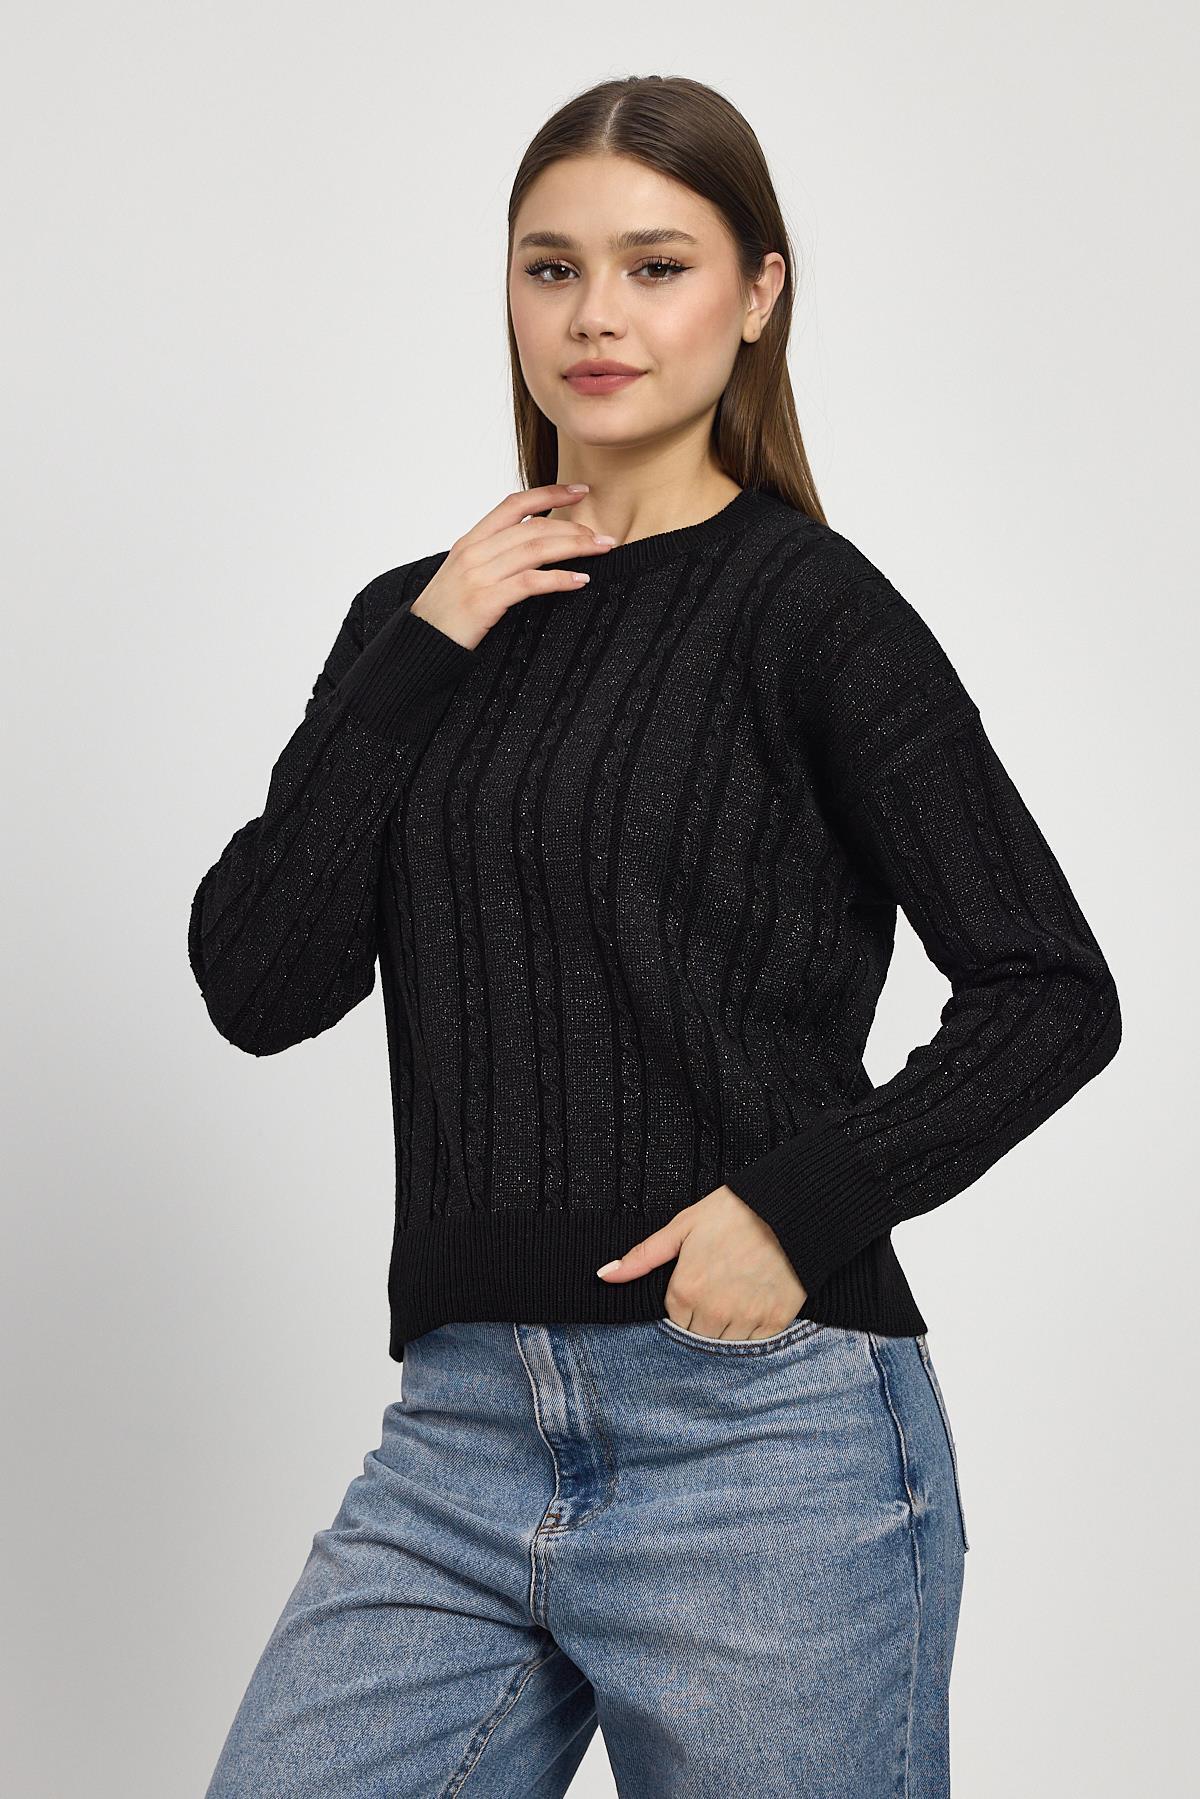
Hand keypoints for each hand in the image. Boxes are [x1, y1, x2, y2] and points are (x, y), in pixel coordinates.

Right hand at [409, 483, 616, 650]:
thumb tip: (530, 549)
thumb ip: (492, 557)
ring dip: (575, 548)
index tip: (580, 491)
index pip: (514, 505)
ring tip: (601, 550)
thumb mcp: (465, 574)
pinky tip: (580, 580)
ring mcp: (479, 575)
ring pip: (536, 550)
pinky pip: (530, 583)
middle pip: (533, 528)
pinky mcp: (486, 600)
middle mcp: (475, 552)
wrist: (420, 643)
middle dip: (574, 528)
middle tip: (602, 536)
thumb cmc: (447, 612)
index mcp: (471, 540)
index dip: (549, 493)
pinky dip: (559, 579)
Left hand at [597, 1185, 808, 1339]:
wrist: (787, 1208)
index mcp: (685, 1290)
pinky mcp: (774, 1321)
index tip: (697, 1286)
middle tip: (718, 1291)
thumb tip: (604, 1275)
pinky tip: (755, 1303)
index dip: (684, 1304)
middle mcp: (713, 1311)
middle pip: (698, 1336)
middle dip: (703, 1319)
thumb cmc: (731, 1214)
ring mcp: (746, 1319)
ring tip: (737, 1296)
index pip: (674, 1321)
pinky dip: (753, 1331)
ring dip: (727, 1328)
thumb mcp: (681, 1228)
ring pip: (725, 1344)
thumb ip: (642, 1257)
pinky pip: (755, 1344)